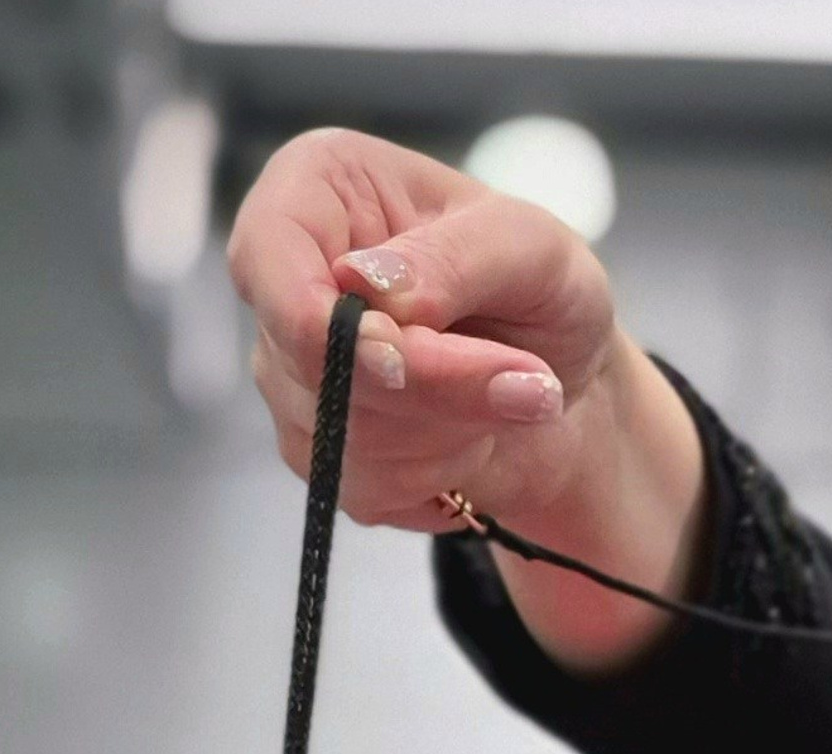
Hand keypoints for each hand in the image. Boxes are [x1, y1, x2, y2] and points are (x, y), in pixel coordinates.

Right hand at [227, 128, 706, 668]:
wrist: (563, 376)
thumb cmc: (542, 286)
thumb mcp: (531, 247)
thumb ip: (454, 258)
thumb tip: (368, 286)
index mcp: (314, 188)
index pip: (268, 264)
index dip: (332, 332)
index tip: (405, 362)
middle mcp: (282, 277)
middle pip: (313, 368)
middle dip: (430, 392)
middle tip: (528, 384)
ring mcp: (287, 369)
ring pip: (337, 439)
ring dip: (445, 434)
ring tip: (501, 395)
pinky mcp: (316, 446)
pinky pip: (359, 487)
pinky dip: (436, 475)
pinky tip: (471, 437)